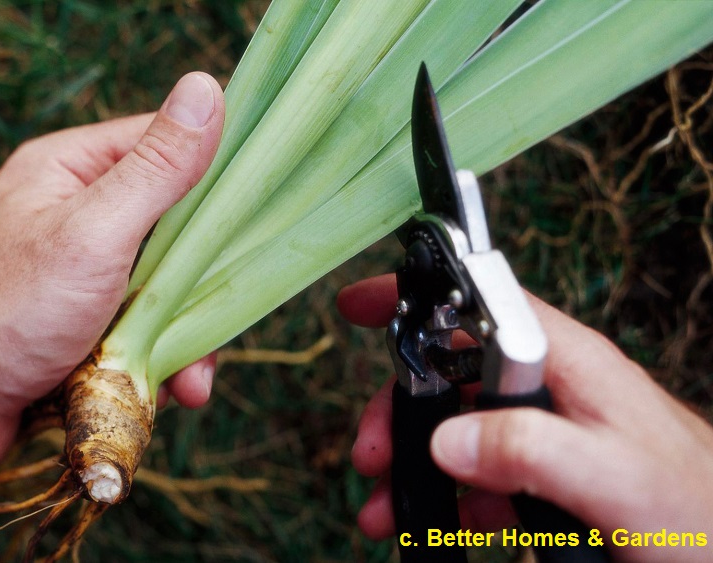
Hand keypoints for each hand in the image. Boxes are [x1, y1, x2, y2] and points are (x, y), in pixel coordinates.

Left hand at [0, 72, 223, 558]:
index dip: (209, 175)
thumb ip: (157, 168)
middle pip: (168, 224)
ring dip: (183, 330)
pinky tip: (164, 385)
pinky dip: (159, 352)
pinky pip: (140, 321)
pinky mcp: (80, 317)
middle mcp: (72, 213)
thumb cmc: (6, 312)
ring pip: (160, 282)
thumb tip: (206, 88)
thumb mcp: (95, 230)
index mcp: (67, 170)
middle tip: (213, 318)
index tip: (247, 214)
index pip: (159, 145)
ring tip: (190, 377)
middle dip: (197, 279)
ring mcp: (76, 268)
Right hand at [338, 274, 712, 562]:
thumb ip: (534, 450)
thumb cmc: (702, 514)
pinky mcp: (547, 472)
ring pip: (459, 427)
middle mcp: (552, 386)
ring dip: (417, 465)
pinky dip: (451, 499)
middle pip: (452, 372)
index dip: (417, 294)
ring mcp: (548, 430)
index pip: (480, 302)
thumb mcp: (617, 481)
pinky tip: (446, 526)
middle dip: (402, 410)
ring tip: (388, 509)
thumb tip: (446, 439)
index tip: (360, 304)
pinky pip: (482, 472)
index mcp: (568, 361)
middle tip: (373, 453)